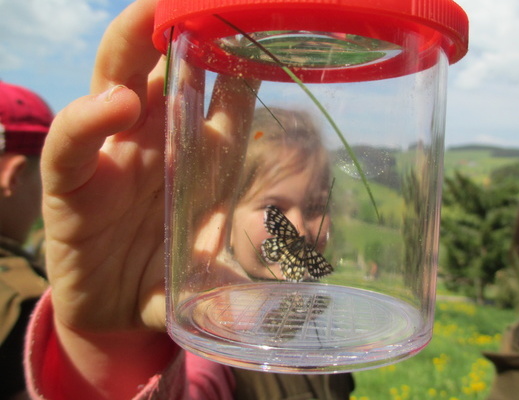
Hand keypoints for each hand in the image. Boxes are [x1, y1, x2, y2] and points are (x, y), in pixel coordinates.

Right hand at [41, 0, 256, 396]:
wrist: (117, 318)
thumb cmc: (168, 282)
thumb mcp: (209, 273)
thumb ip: (241, 277)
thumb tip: (291, 295)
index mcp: (197, 160)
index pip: (222, 100)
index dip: (239, 65)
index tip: (259, 28)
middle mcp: (155, 147)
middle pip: (164, 76)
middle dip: (179, 36)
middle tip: (194, 2)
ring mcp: (112, 161)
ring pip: (114, 88)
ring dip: (130, 50)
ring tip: (149, 17)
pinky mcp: (72, 189)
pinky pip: (73, 146)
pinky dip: (89, 122)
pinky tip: (115, 105)